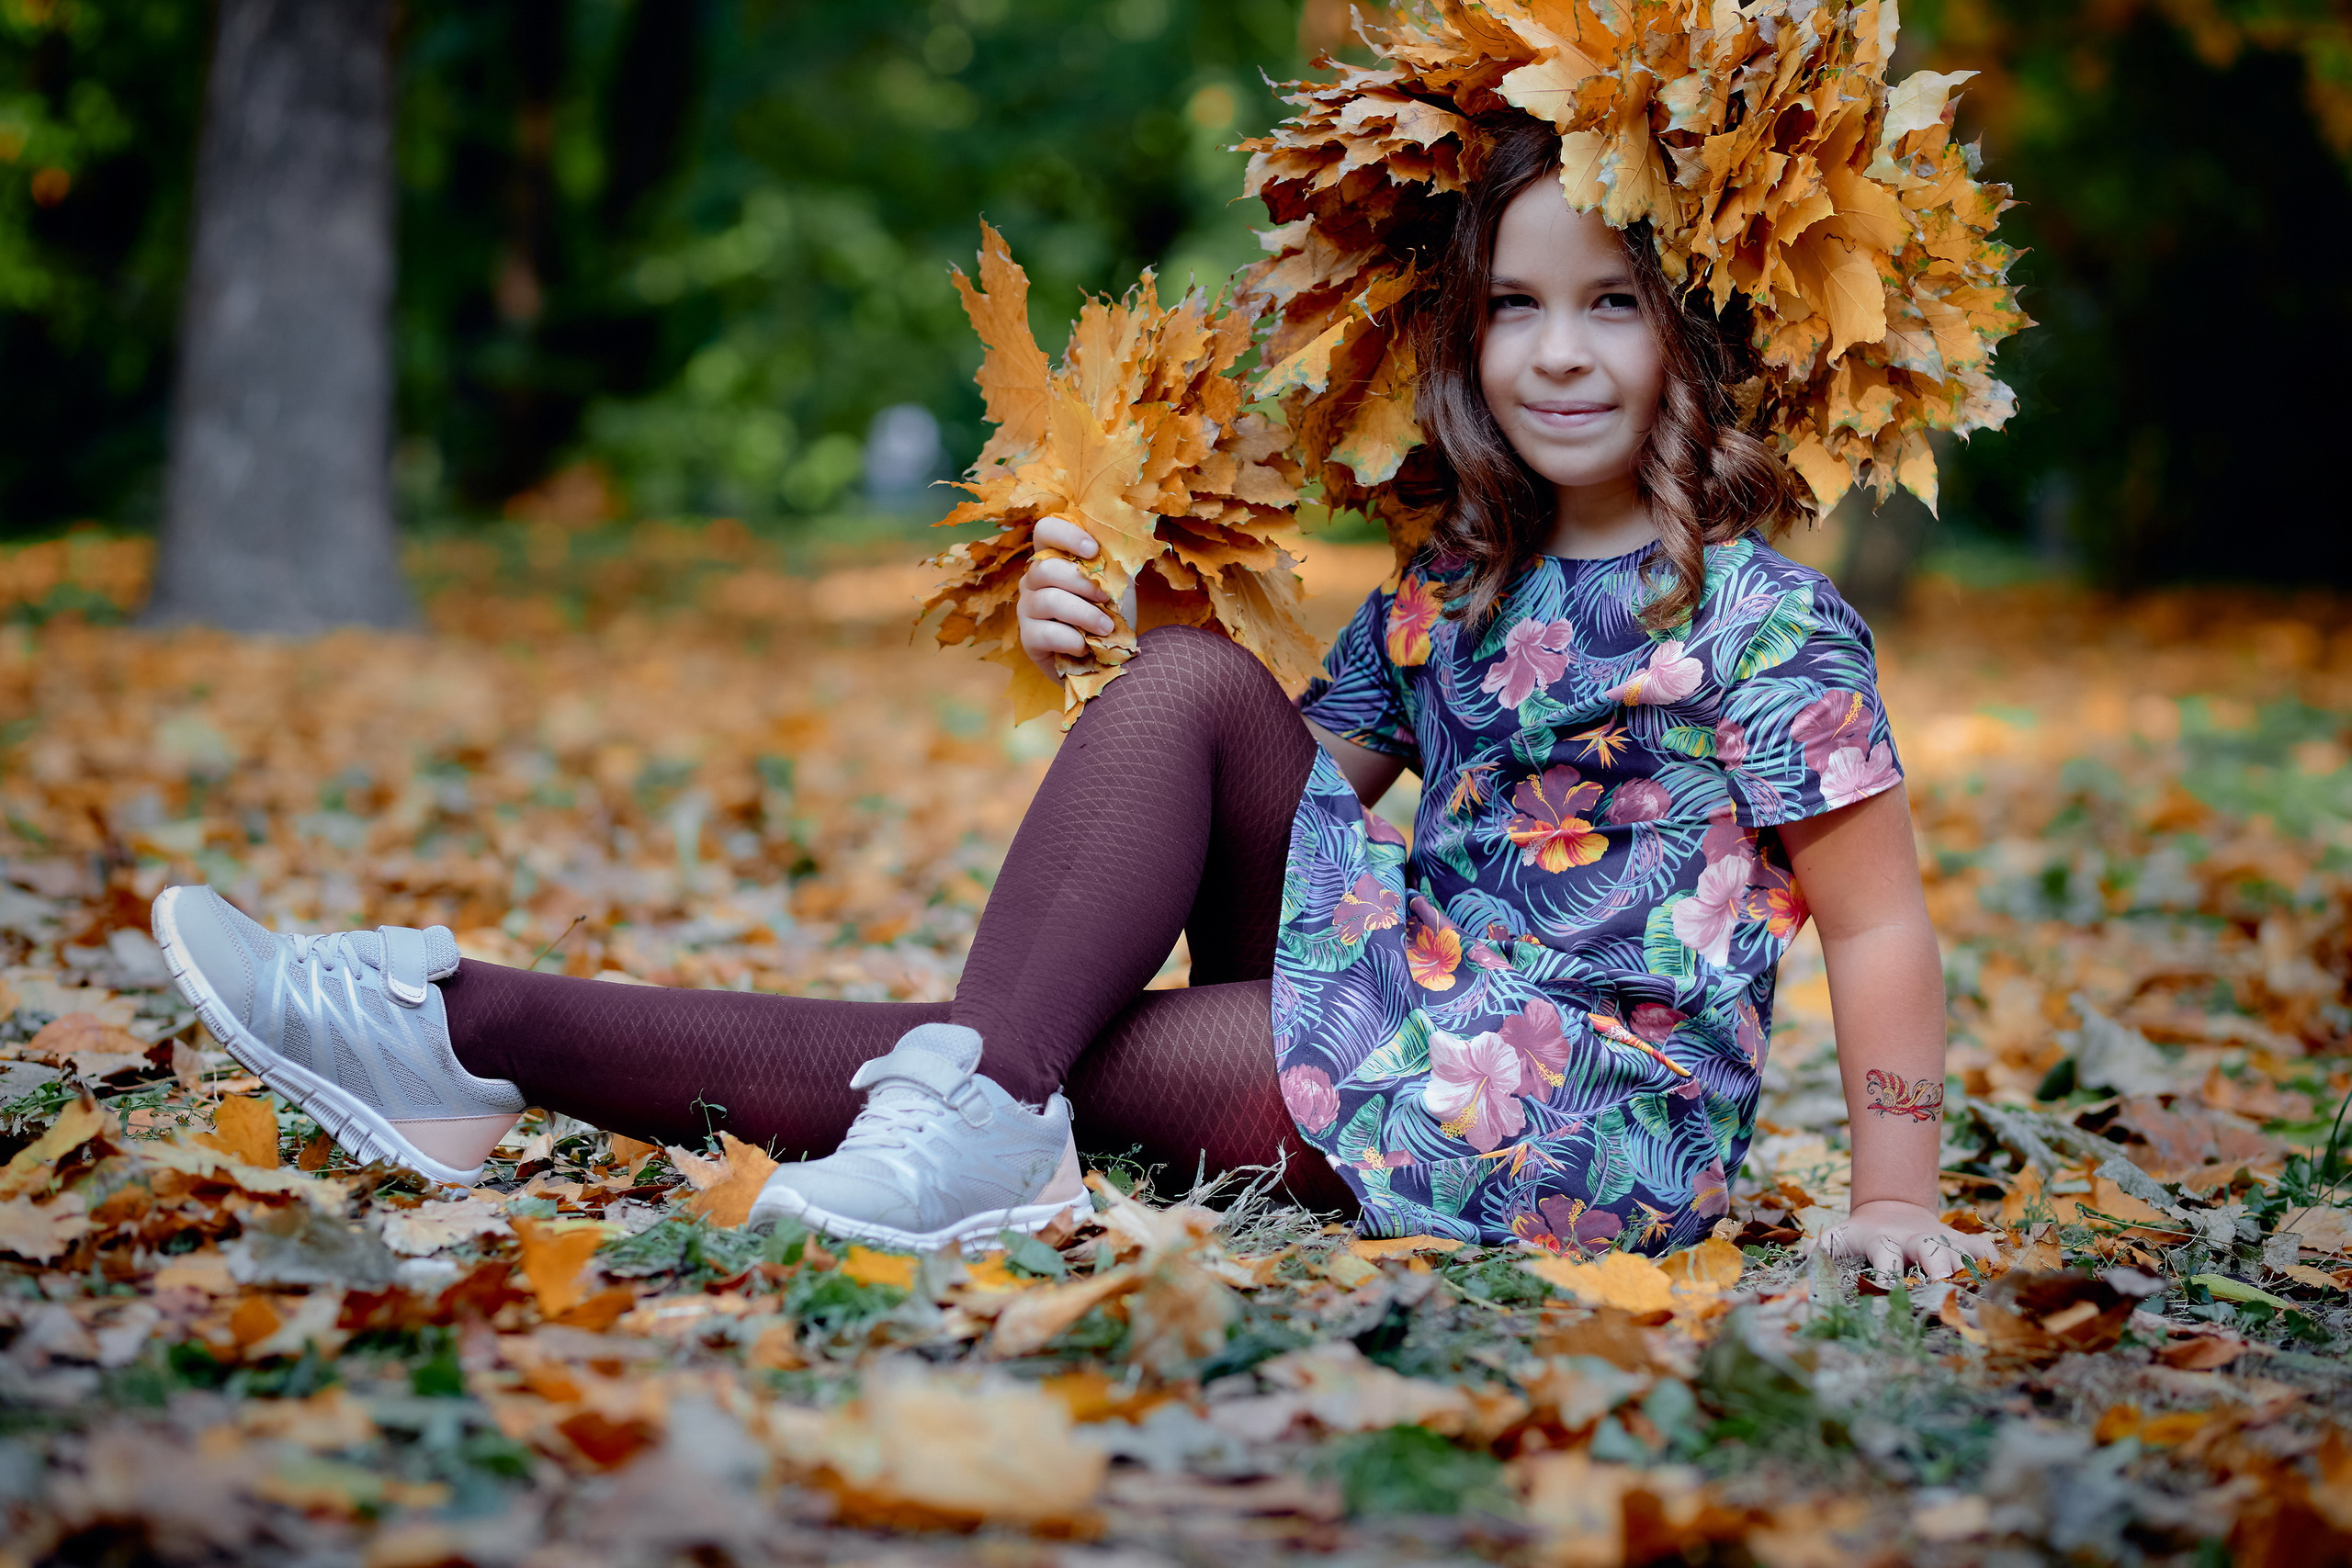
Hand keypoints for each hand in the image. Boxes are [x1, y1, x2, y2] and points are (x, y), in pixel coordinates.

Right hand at [1017, 517, 1114, 676]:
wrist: (1107, 659)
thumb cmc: (1109, 614)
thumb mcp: (1117, 583)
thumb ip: (1112, 560)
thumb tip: (1114, 535)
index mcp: (1053, 558)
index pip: (1045, 530)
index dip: (1066, 535)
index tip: (1093, 550)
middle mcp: (1033, 580)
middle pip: (1045, 568)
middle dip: (1082, 583)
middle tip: (1106, 599)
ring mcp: (1026, 609)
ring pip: (1049, 601)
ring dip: (1084, 614)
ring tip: (1106, 628)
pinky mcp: (1027, 639)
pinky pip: (1046, 633)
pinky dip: (1073, 640)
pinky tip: (1086, 646)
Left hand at [1814, 1198, 1998, 1281]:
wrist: (1892, 1209)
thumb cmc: (1861, 1235)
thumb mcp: (1837, 1237)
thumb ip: (1819, 1249)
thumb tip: (1799, 1263)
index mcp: (1882, 1241)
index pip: (1885, 1258)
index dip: (1889, 1275)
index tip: (1892, 1292)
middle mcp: (1915, 1239)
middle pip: (1929, 1252)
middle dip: (1938, 1270)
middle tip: (1946, 1290)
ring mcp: (1941, 1239)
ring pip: (1961, 1251)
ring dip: (1973, 1269)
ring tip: (1987, 1291)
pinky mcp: (1962, 1242)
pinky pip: (1985, 1249)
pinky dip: (1997, 1262)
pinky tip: (2010, 1280)